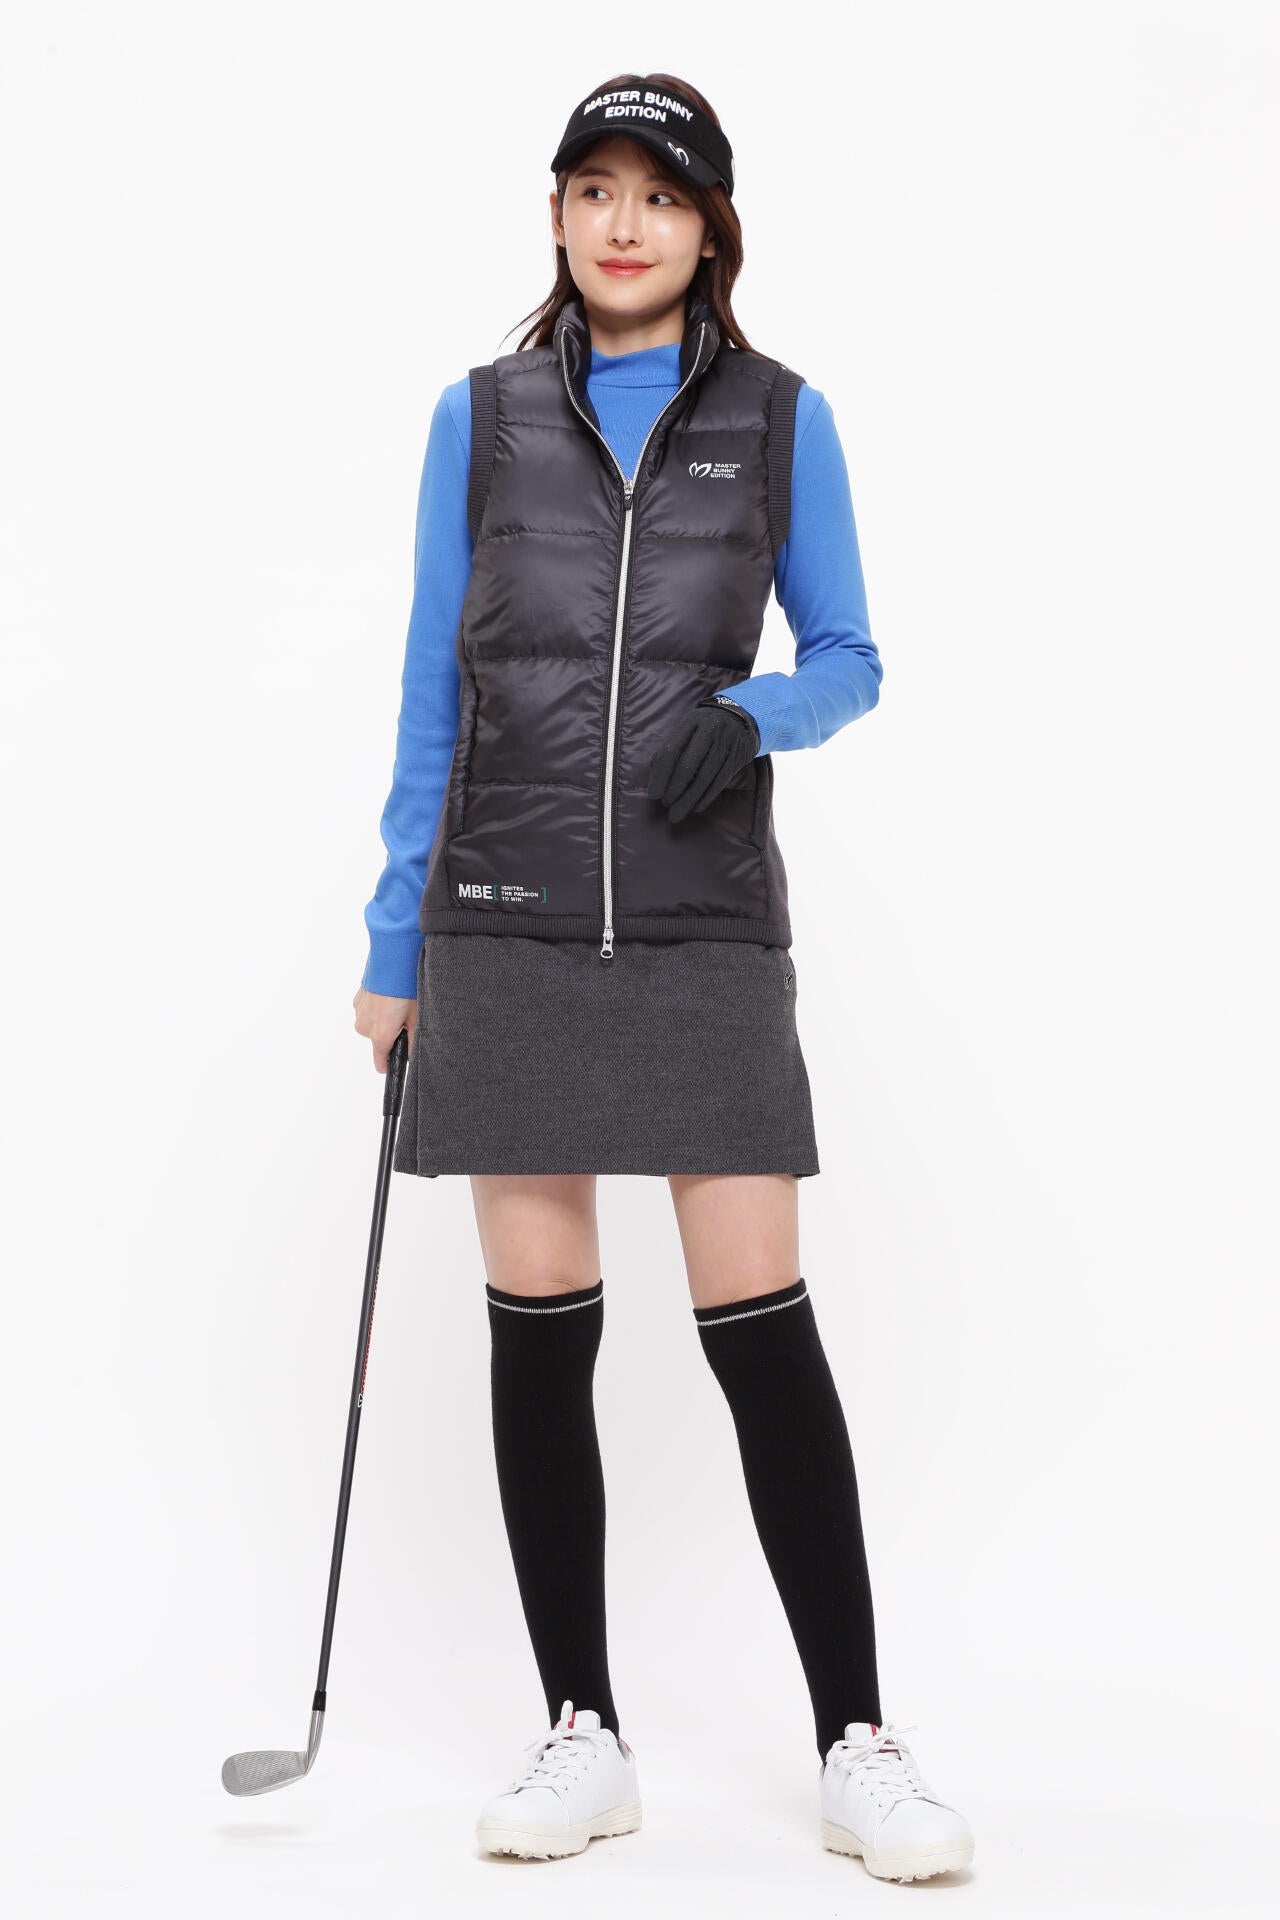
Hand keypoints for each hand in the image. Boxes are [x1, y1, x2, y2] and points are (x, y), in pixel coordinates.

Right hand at [352, 987, 416, 1073]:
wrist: (392, 961)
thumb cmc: (406, 988)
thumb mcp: (417, 1018)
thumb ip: (413, 1042)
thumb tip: (411, 1055)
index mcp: (380, 1035)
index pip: (380, 1063)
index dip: (390, 1063)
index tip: (398, 1059)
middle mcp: (365, 1027)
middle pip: (378, 1040)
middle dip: (392, 1033)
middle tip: (406, 1017)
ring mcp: (359, 1012)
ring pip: (372, 1024)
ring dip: (383, 1019)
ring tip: (397, 1002)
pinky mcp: (357, 999)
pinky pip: (368, 1010)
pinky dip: (377, 1006)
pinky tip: (387, 995)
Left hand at [646, 696, 761, 825]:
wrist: (741, 716)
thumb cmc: (705, 727)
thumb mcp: (688, 728)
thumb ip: (671, 746)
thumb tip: (654, 775)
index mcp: (691, 722)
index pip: (670, 751)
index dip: (660, 776)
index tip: (653, 794)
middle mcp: (709, 730)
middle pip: (687, 766)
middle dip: (673, 790)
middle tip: (665, 804)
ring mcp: (726, 743)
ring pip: (704, 778)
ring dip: (688, 799)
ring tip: (677, 813)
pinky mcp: (738, 756)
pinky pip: (720, 782)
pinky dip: (706, 797)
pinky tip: (696, 807)